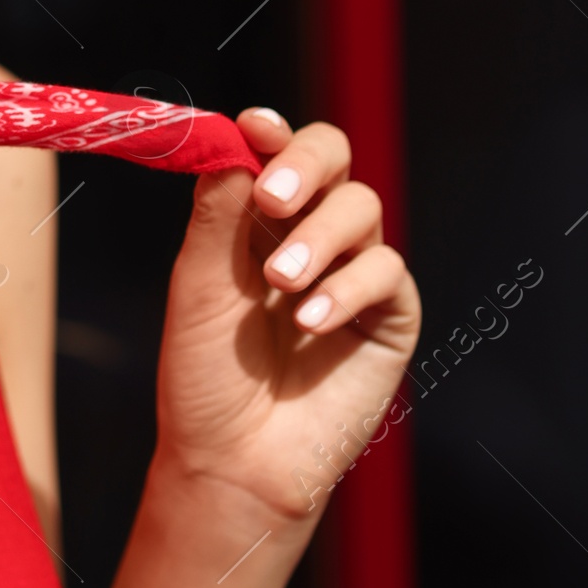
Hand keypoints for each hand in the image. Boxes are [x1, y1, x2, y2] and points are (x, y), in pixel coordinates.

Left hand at [151, 110, 420, 529]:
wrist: (232, 459)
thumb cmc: (206, 375)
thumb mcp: (198, 285)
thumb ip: (218, 214)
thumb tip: (235, 141)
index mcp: (258, 218)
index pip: (278, 151)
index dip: (273, 132)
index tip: (254, 128)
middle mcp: (310, 233)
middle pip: (335, 158)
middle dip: (306, 165)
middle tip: (273, 200)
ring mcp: (353, 272)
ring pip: (362, 208)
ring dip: (318, 237)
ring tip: (280, 282)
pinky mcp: (389, 317)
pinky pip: (386, 272)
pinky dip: (348, 287)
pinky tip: (311, 320)